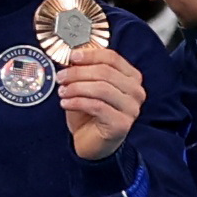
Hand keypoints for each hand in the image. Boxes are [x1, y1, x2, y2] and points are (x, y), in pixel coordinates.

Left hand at [56, 38, 147, 161]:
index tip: (71, 56)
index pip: (112, 58)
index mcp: (131, 77)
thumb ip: (83, 70)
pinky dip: (77, 102)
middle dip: (78, 72)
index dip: (90, 55)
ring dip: (76, 87)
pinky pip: (97, 106)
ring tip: (62, 91)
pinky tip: (65, 103)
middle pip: (105, 72)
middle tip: (60, 77)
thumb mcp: (85, 86)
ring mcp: (131, 109)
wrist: (91, 142)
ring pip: (101, 88)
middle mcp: (136, 92)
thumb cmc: (89, 112)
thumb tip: (71, 54)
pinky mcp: (122, 124)